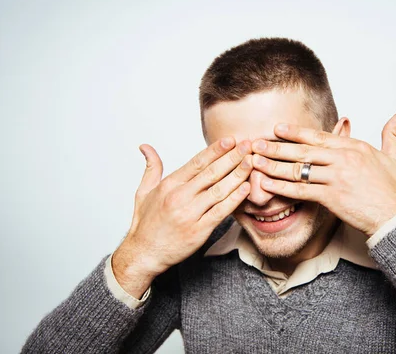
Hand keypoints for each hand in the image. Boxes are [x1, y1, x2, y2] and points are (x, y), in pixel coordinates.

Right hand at [112, 138, 252, 297]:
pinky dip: (234, 199)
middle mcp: (180, 197)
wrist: (144, 254)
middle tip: (248, 145)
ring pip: (219, 190)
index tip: (231, 140)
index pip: (197, 162)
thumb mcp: (143, 192)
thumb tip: (145, 147)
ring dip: (238, 175)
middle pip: (211, 173)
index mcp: (169, 185)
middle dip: (232, 157)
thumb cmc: (146, 223)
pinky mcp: (199, 231)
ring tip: (251, 162)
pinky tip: (246, 188)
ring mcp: (190, 214)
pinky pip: (221, 212)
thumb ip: (151, 168)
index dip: (215, 150)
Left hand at [251, 110, 395, 236]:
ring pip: (298, 169)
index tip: (277, 129)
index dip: (295, 132)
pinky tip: (267, 185)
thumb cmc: (394, 190)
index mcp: (354, 147)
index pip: (319, 136)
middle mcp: (343, 158)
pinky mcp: (331, 197)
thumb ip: (393, 132)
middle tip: (256, 144)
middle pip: (303, 150)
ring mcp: (336, 177)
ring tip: (255, 162)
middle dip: (277, 147)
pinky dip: (281, 187)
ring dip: (273, 165)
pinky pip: (301, 190)